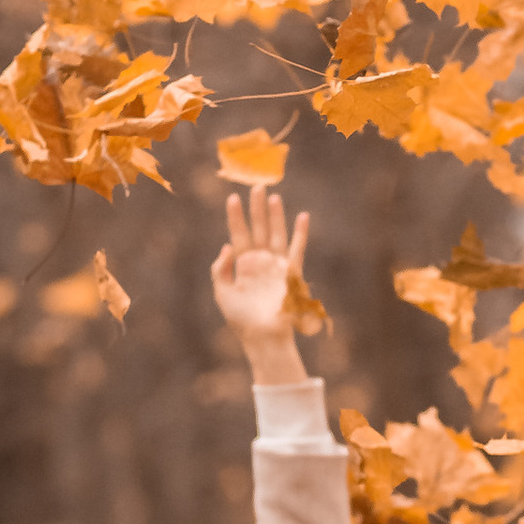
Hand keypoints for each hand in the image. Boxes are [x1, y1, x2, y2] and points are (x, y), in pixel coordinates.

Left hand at [211, 186, 310, 386]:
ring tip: (273, 196)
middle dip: (256, 209)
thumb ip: (220, 269)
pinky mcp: (291, 273)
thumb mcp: (222, 293)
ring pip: (276, 234)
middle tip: (256, 186)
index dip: (235, 217)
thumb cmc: (241, 319)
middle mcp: (260, 261)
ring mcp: (276, 266)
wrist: (263, 337)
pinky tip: (302, 216)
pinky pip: (297, 249)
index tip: (232, 198)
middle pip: (258, 229)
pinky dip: (301, 233)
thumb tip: (226, 246)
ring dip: (275, 216)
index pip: (238, 234)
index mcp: (242, 265)